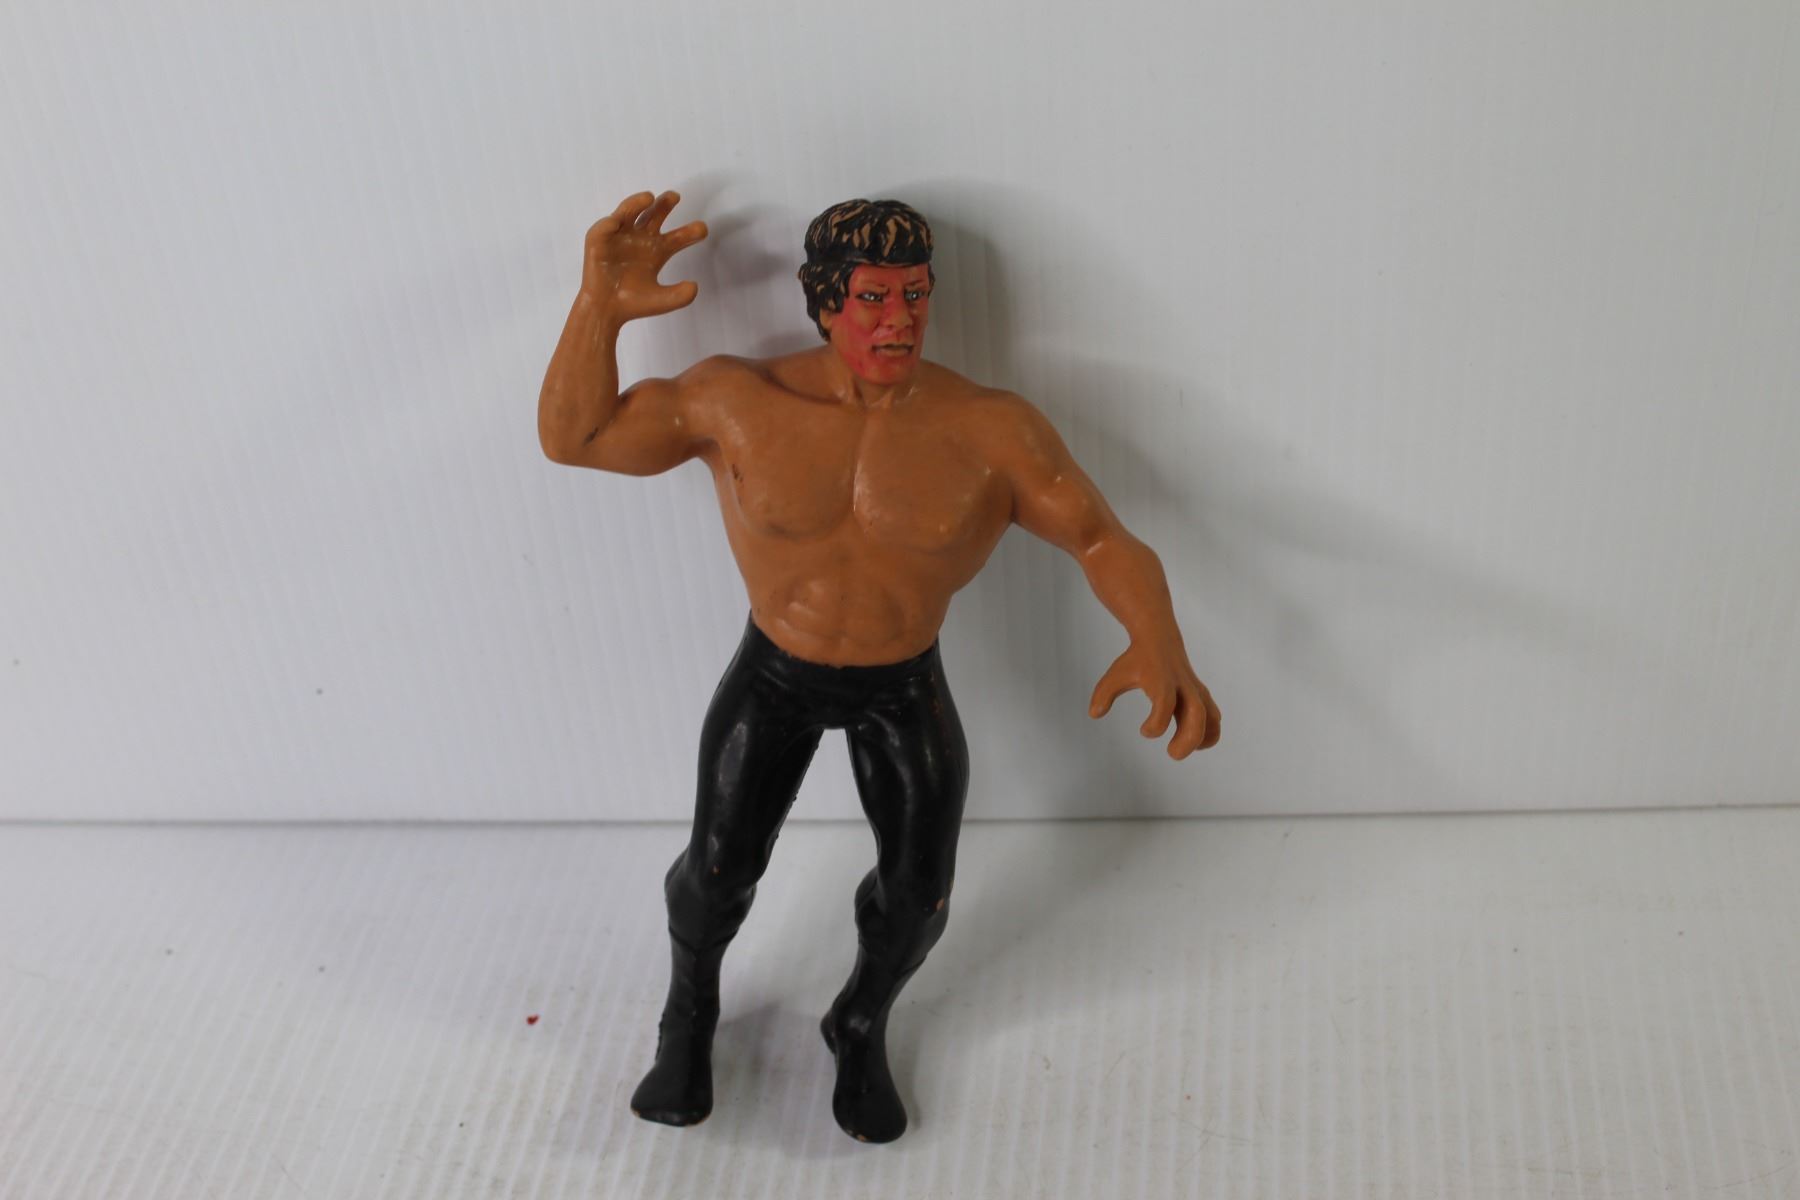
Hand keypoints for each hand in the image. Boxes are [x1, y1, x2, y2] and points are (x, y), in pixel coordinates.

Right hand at [581, 190, 708, 322]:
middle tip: (675, 196)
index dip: (690, 232)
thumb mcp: (662, 301)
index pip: (677, 237)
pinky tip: (615, 222)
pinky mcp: (599, 241)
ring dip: (637, 203)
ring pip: (629, 212)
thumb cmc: (633, 304)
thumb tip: (694, 286)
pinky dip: (609, 223)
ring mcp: (619, 237)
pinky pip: (604, 228)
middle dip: (664, 205)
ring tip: (648, 197)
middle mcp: (640, 239)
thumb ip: (680, 296)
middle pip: (654, 215)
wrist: (606, 311)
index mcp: (657, 250)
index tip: (702, 230)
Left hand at [1088, 640, 1220, 759]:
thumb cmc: (1136, 660)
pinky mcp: (1201, 694)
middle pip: (1196, 713)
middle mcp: (1182, 685)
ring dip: (1201, 739)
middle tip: (1172, 753)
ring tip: (1182, 750)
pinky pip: (1214, 716)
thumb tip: (1094, 714)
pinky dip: (1210, 733)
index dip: (1156, 724)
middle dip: (1188, 738)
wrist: (1159, 637)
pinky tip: (1195, 744)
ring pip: (1210, 716)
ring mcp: (1195, 689)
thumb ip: (1103, 693)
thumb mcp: (1115, 674)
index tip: (1143, 731)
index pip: (1165, 704)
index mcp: (1161, 680)